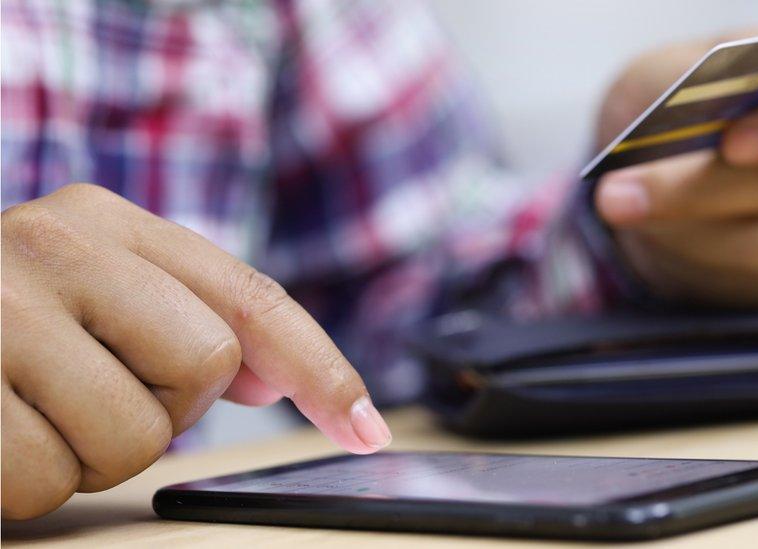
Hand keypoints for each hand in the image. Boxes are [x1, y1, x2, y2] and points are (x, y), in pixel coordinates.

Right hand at [1, 184, 391, 518]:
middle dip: (162, 408)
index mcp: (105, 220)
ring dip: (90, 452)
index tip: (369, 428)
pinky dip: (26, 481)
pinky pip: (46, 480)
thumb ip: (187, 318)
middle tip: (91, 388)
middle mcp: (54, 244)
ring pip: (132, 439)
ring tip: (31, 411)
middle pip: (203, 368)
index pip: (249, 296)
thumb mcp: (91, 295)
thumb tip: (281, 377)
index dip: (321, 366)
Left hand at [593, 31, 757, 309]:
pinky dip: (691, 263)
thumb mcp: (668, 73)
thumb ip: (681, 80)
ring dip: (686, 232)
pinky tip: (649, 238)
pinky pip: (751, 285)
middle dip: (703, 191)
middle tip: (619, 192)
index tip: (731, 143)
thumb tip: (688, 115)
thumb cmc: (680, 103)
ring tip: (619, 210)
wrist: (662, 162)